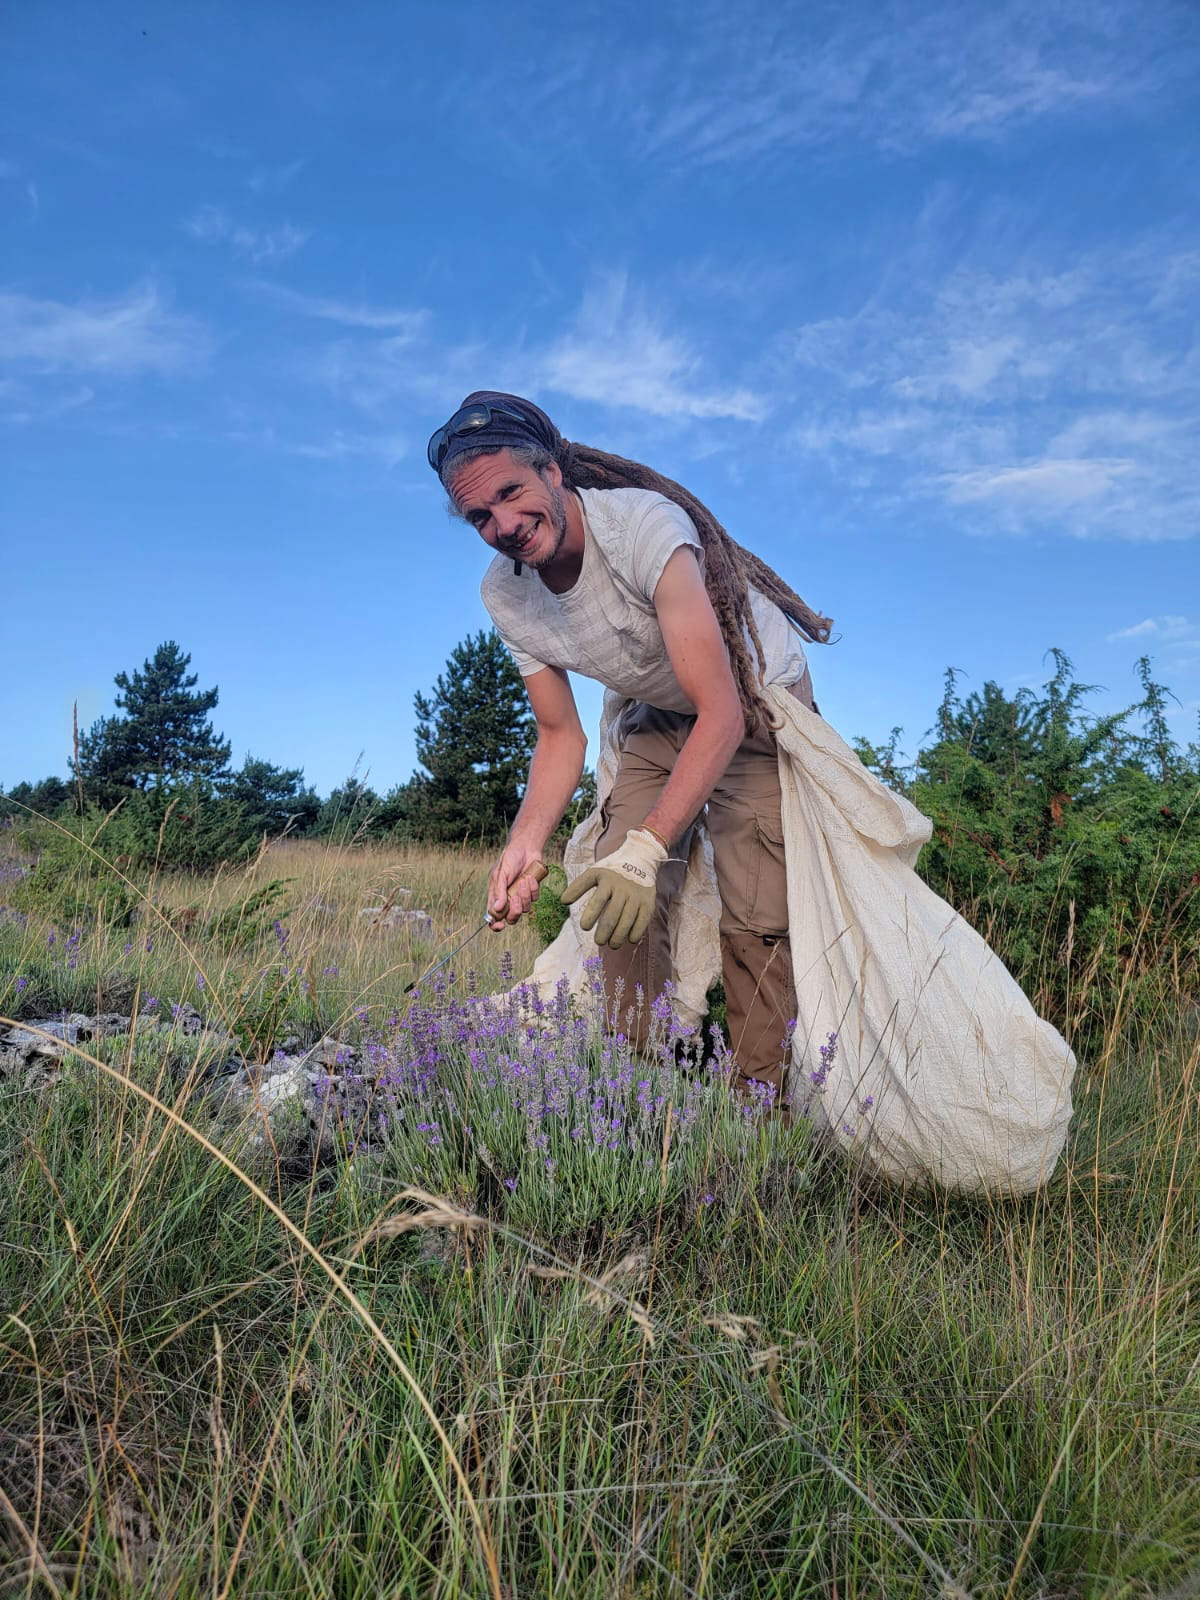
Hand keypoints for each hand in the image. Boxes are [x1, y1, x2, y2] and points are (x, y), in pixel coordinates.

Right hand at [487, 843, 547, 928]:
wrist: (526, 847)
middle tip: (516, 898)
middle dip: (515, 911)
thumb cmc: (509, 859)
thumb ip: (499, 892)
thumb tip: (497, 909)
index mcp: (496, 896)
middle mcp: (509, 899)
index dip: (495, 925)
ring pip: (526, 909)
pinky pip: (535, 899)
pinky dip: (533, 888)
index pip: (493, 916)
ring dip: (525, 895)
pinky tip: (530, 877)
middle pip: (512, 918)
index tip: (500, 926)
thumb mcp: (501, 874)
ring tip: (523, 880)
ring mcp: (521, 896)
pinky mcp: (532, 891)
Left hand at [560, 828, 666, 949]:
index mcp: (607, 881)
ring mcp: (636, 896)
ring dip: (618, 937)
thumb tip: (563, 902)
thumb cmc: (612, 871)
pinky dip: (635, 933)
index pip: (597, 901)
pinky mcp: (648, 902)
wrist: (640, 859)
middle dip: (603, 933)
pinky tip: (629, 939)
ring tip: (612, 944)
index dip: (590, 916)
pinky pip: (642, 922)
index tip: (584, 927)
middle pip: (612, 916)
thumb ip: (577, 887)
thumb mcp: (594, 873)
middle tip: (598, 941)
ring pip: (627, 921)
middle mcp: (623, 888)